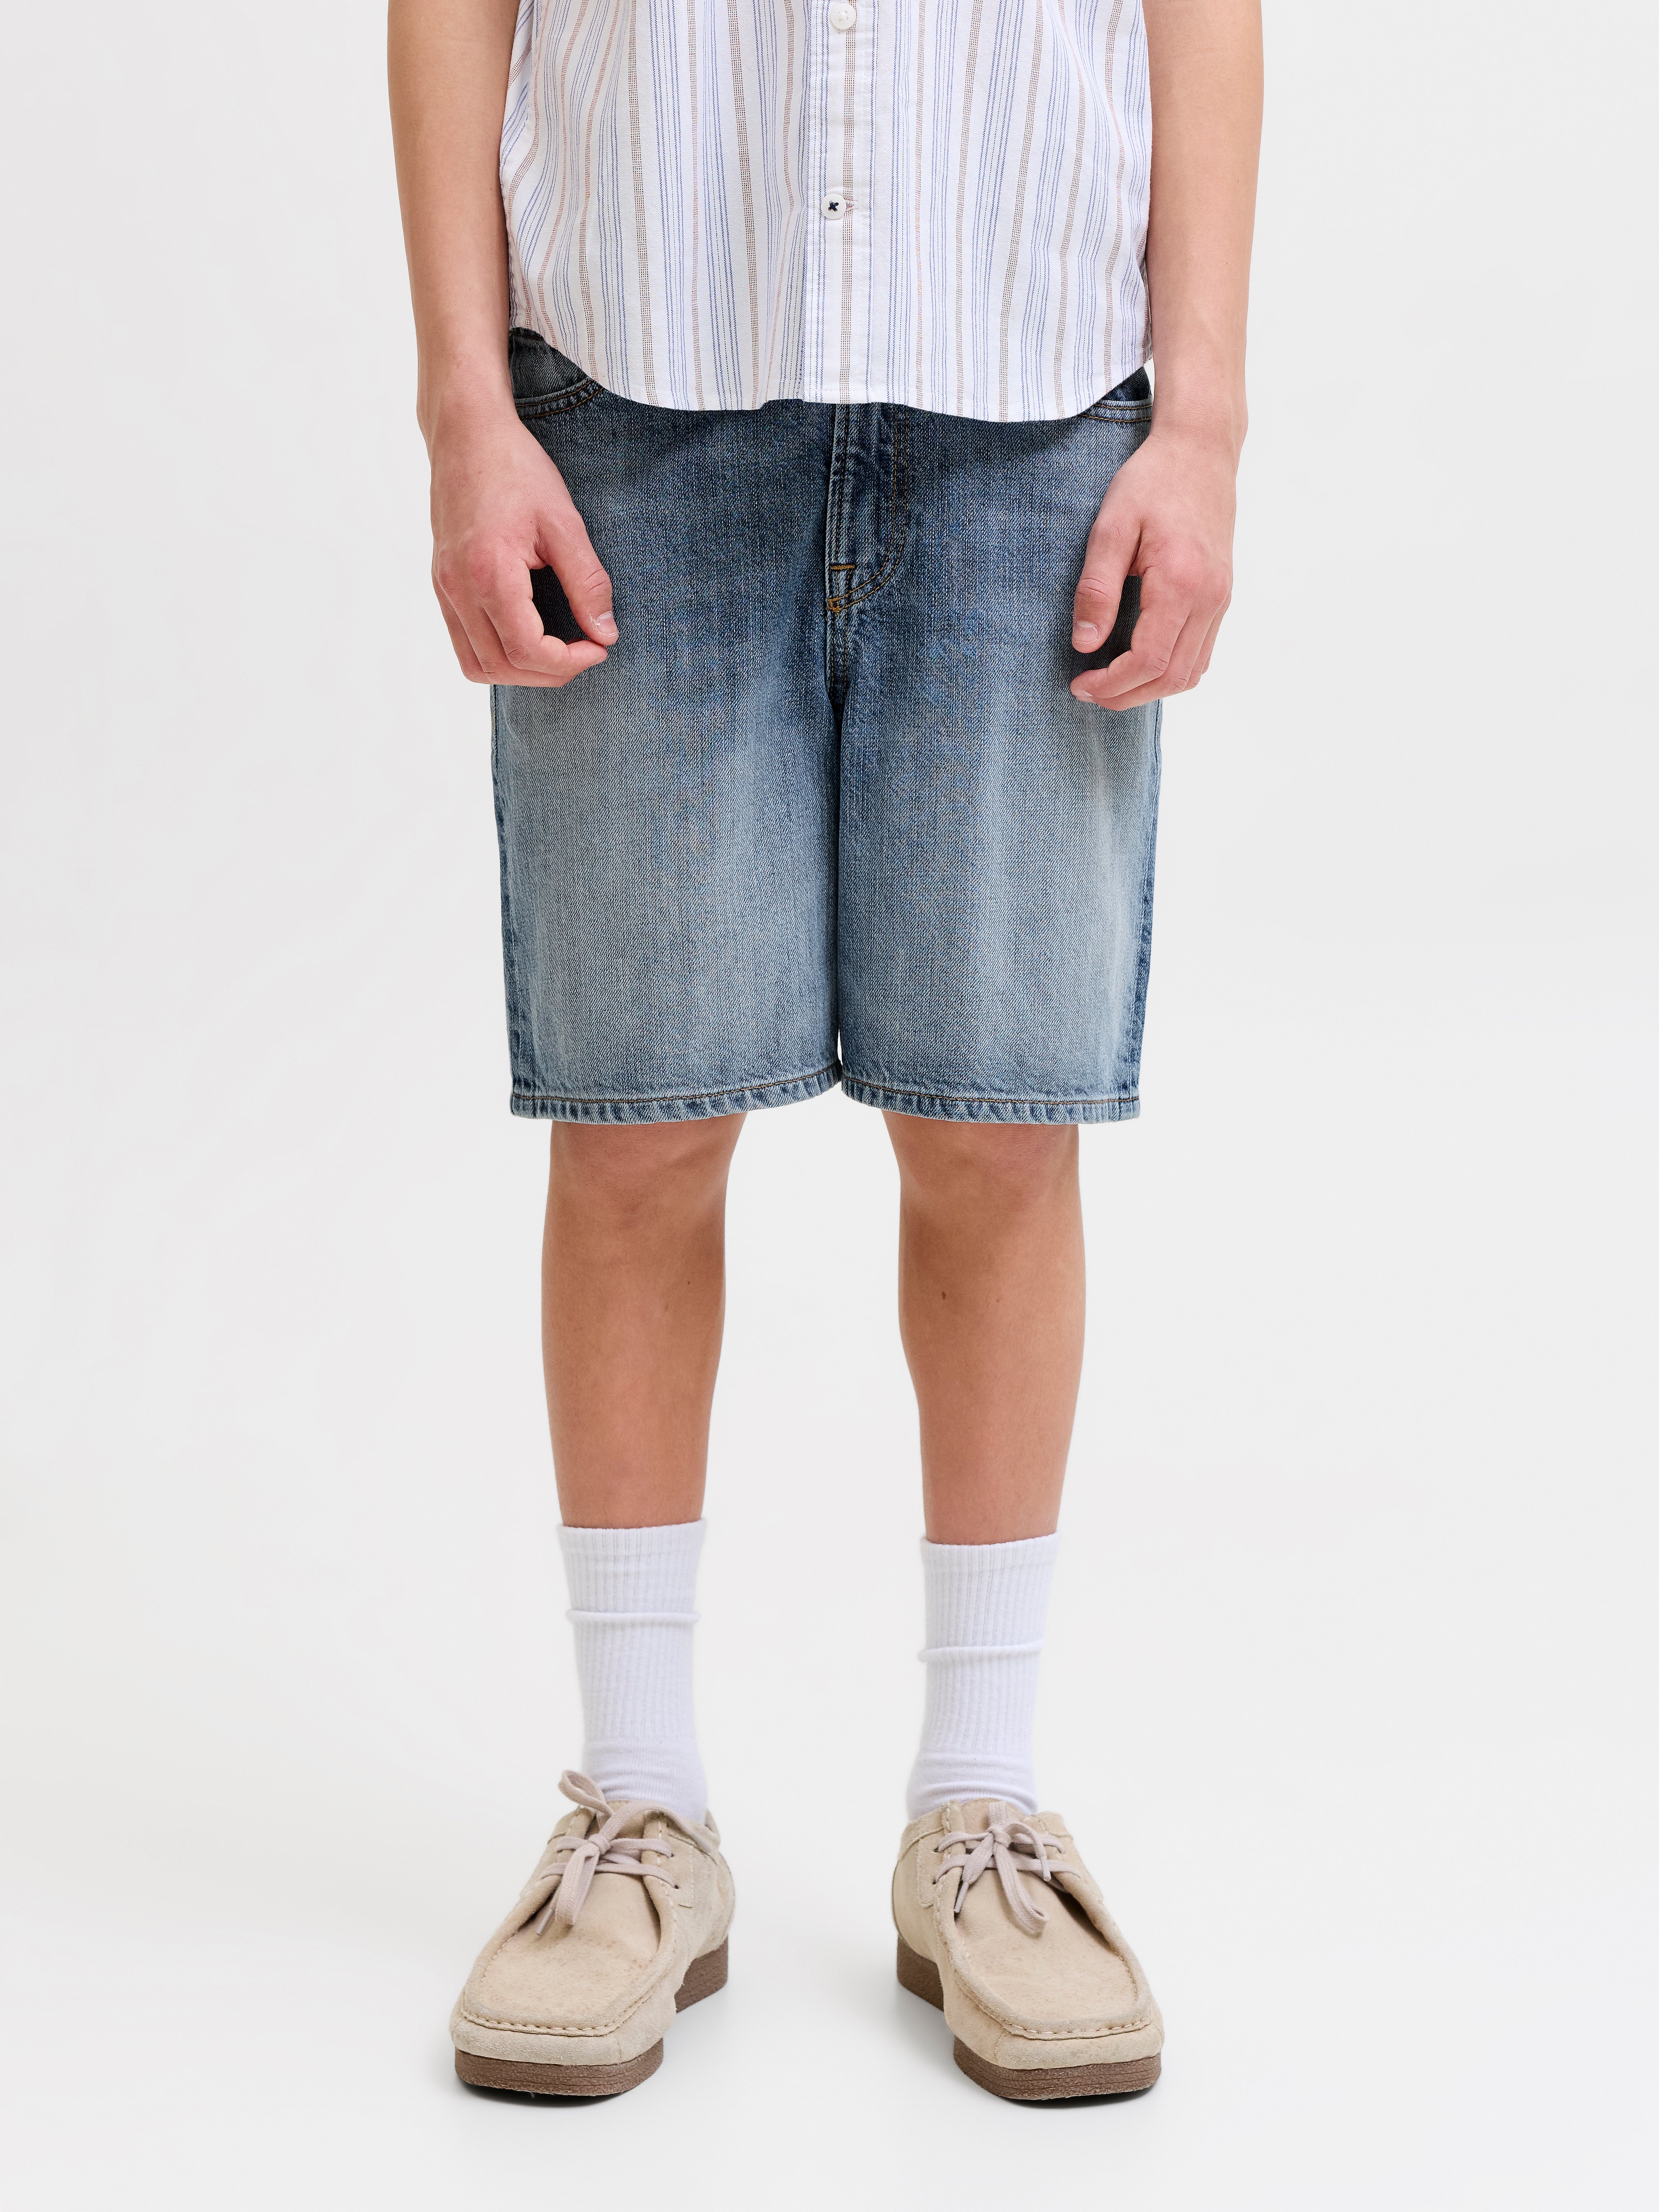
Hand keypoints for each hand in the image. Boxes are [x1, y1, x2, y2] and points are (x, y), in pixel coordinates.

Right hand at [428, 403, 615, 686]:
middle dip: (551, 672)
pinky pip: (465, 644)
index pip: (527, 650)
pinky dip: (499, 655)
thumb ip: (588, 582)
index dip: (569, 662)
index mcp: (488, 571)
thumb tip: (606, 634)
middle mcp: (457, 588)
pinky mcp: (442, 586)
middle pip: (503, 667)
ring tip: (559, 650)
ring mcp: (445, 589)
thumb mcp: (564, 522)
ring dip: (523, 671)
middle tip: (586, 651)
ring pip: (479, 666)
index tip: (600, 646)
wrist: (466, 435)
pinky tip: (530, 635)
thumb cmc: (516, 469)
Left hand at [1069, 424, 1236, 709]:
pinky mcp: (1222, 596)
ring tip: (1111, 683)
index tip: (1079, 683)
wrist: (1200, 452)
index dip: (1113, 684)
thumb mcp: (1110, 528)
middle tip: (1088, 691)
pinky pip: (1201, 653)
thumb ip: (1097, 589)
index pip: (1150, 660)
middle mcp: (1210, 598)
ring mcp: (1221, 599)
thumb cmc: (1151, 483)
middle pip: (1172, 677)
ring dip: (1150, 689)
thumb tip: (1085, 645)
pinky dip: (1170, 670)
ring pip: (1191, 673)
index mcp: (1181, 582)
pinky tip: (1139, 663)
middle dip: (1127, 695)